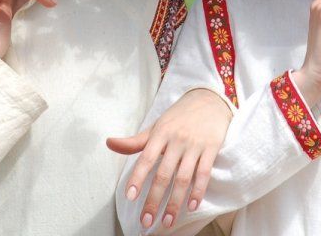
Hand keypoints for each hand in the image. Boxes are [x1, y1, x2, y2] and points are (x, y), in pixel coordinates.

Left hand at [107, 89, 232, 228]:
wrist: (210, 99)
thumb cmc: (179, 116)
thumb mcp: (157, 125)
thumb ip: (135, 141)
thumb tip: (109, 143)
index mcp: (160, 133)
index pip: (146, 158)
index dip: (137, 177)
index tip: (130, 196)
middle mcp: (177, 140)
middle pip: (164, 174)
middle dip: (154, 200)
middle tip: (146, 221)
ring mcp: (194, 145)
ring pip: (183, 178)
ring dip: (175, 202)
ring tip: (168, 221)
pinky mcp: (211, 149)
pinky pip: (204, 173)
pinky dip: (198, 191)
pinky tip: (191, 206)